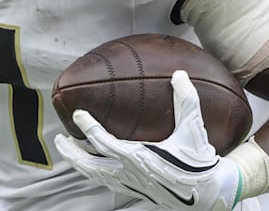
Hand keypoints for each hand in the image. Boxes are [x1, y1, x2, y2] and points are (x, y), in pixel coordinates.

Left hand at [55, 70, 242, 210]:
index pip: (104, 142)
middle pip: (90, 165)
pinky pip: (108, 183)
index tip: (78, 114)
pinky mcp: (136, 192)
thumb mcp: (194, 129)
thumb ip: (186, 100)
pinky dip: (94, 173)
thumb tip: (179, 74)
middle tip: (59, 139)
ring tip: (69, 151)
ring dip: (80, 164)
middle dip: (72, 152)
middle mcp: (131, 174)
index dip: (89, 127)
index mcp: (140, 159)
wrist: (209, 194)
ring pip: (96, 177)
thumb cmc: (199, 161)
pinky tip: (93, 165)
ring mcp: (132, 185)